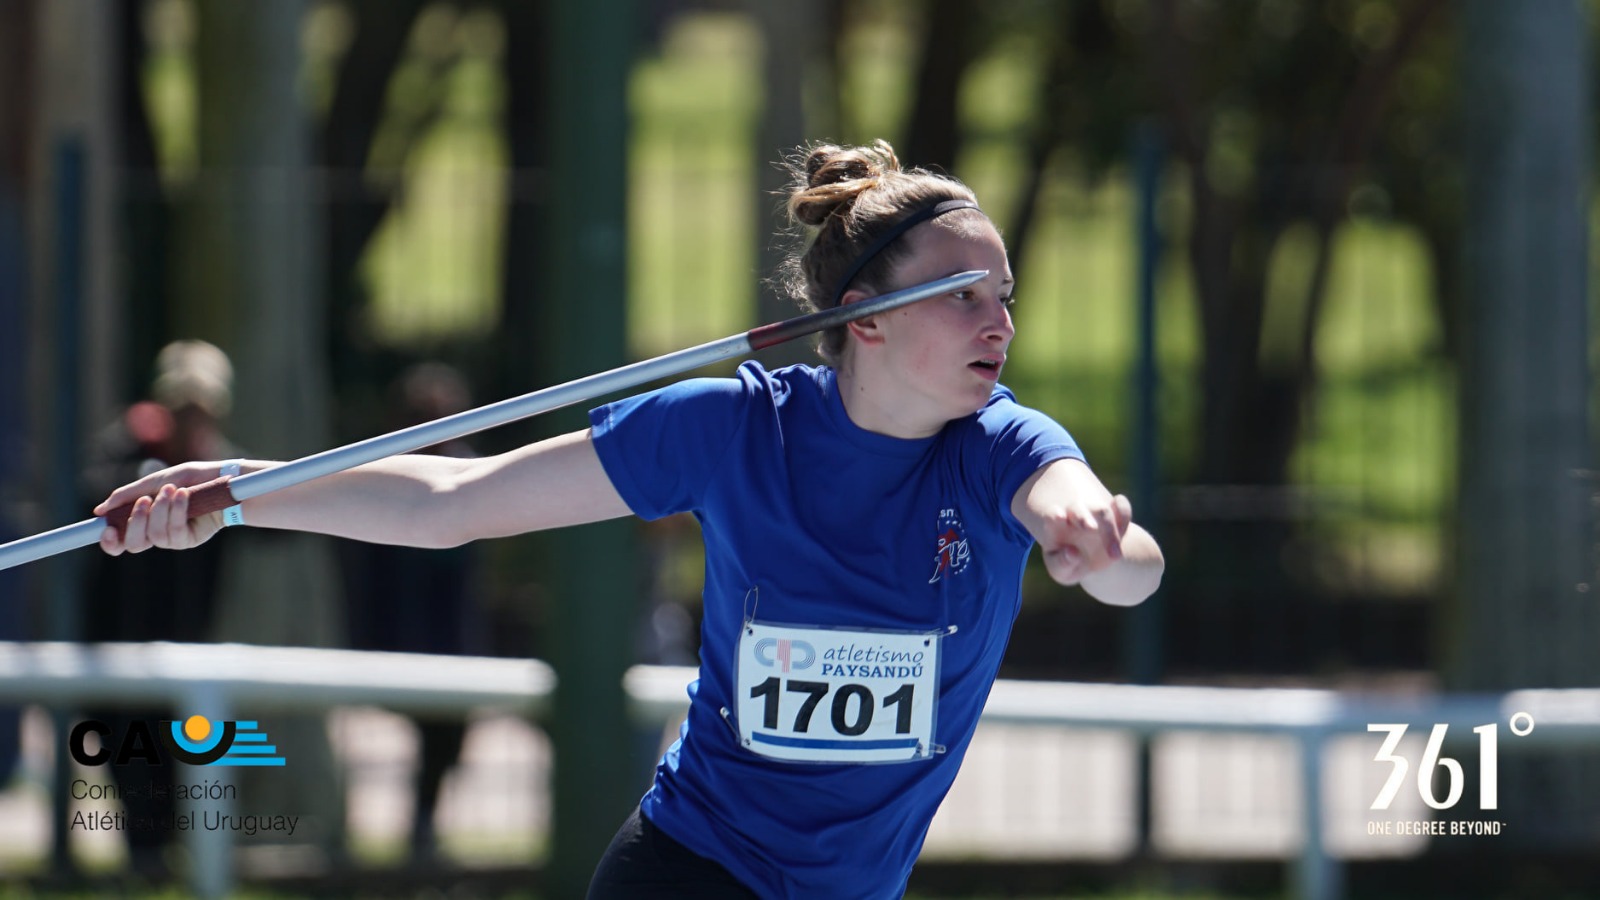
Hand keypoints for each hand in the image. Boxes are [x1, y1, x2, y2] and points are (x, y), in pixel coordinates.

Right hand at [95, 462, 227, 554]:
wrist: (221, 480)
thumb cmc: (190, 479)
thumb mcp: (156, 481)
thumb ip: (128, 495)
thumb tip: (100, 511)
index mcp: (143, 520)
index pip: (120, 540)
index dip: (109, 541)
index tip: (106, 529)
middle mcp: (156, 532)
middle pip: (133, 544)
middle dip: (135, 522)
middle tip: (145, 500)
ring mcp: (173, 538)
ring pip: (155, 536)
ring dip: (161, 511)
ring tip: (172, 490)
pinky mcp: (190, 539)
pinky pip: (176, 531)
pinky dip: (177, 510)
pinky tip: (184, 495)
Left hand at [1037, 493, 1132, 586]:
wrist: (1088, 560)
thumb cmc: (1068, 565)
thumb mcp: (1062, 571)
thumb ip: (1062, 563)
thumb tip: (1072, 553)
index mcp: (1055, 525)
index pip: (1052, 514)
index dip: (1055, 515)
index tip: (1059, 516)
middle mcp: (1075, 514)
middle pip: (1078, 509)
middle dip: (1083, 517)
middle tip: (1091, 529)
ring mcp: (1095, 512)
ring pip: (1103, 512)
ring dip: (1109, 530)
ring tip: (1114, 556)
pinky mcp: (1115, 514)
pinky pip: (1122, 508)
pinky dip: (1124, 513)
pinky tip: (1124, 531)